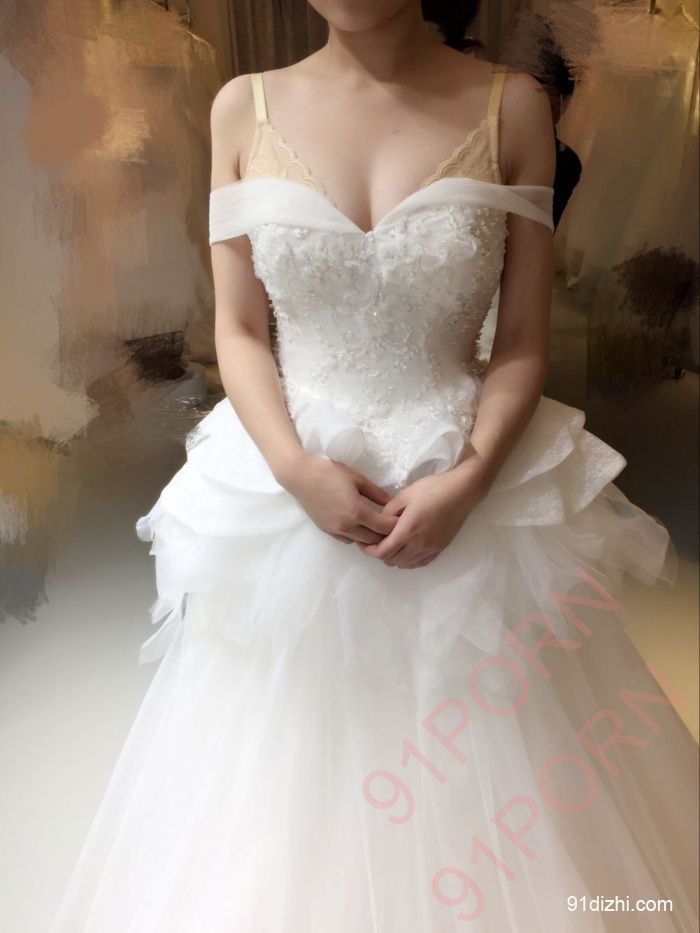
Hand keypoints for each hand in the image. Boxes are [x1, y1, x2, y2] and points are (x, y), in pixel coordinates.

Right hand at [277, 450, 398, 544]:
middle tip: (393, 525)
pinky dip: (358, 536)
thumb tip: (391, 504)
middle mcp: (346, 526)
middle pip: (374, 539)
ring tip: (379, 527)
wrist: (300, 476)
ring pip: (361, 542)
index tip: (402, 520)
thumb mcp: (357, 478)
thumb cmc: (329, 472)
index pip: (383, 528)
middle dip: (386, 534)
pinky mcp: (327, 531)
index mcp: (356, 512)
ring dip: (372, 537)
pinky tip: (361, 526)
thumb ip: (376, 493)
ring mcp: (335, 530)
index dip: (395, 525)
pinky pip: (348, 539)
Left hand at [357, 457, 491, 568]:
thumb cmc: (433, 489)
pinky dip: (408, 561)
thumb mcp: (405, 494)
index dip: (369, 551)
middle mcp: (419, 544)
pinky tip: (405, 551)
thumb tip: (378, 522)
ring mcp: (430, 549)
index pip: (383, 552)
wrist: (462, 492)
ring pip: (404, 564)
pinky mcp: (439, 549)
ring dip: (393, 558)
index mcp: (408, 530)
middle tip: (373, 542)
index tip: (362, 543)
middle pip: (391, 560)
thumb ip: (388, 511)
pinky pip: (419, 563)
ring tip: (388, 545)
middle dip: (378, 554)